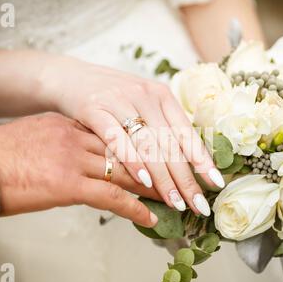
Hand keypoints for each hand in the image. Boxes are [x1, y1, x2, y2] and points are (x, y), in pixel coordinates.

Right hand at [0, 112, 159, 226]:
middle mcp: (78, 138)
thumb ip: (66, 140)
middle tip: (179, 175)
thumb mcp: (40, 137)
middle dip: (157, 165)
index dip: (143, 147)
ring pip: (126, 172)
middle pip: (129, 151)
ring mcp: (75, 160)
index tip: (160, 154)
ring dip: (154, 187)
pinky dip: (134, 208)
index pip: (118, 135)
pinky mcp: (69, 184)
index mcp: (72, 126)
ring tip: (173, 197)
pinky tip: (150, 216)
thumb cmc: (3, 155)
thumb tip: (83, 151)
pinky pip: (111, 197)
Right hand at [41, 57, 224, 215]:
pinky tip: (143, 180)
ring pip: (148, 144)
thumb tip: (186, 161)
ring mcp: (120, 101)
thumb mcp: (140, 103)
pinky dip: (132, 160)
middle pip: (170, 143)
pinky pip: (116, 138)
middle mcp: (145, 95)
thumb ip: (160, 126)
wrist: (67, 76)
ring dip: (163, 177)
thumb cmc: (110, 97)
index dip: (202, 159)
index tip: (215, 183)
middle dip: (186, 178)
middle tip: (198, 205)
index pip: (186, 132)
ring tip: (175, 202)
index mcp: (161, 95)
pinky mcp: (94, 109)